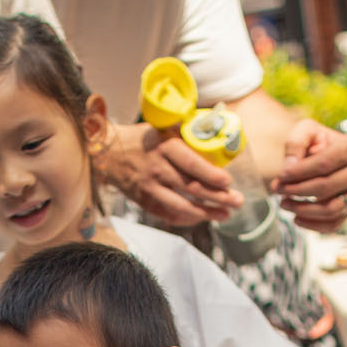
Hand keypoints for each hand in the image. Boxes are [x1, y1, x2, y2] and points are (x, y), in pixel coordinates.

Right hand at [97, 122, 240, 225]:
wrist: (109, 152)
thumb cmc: (144, 139)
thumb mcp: (164, 128)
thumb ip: (187, 133)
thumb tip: (217, 130)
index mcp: (165, 146)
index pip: (191, 164)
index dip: (211, 175)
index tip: (228, 182)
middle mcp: (157, 168)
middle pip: (191, 187)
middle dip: (217, 197)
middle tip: (238, 201)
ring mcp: (149, 188)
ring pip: (181, 206)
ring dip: (206, 213)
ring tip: (225, 214)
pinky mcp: (144, 201)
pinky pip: (168, 215)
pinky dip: (187, 219)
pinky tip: (202, 217)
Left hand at [269, 119, 346, 232]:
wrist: (319, 153)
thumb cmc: (311, 142)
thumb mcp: (302, 131)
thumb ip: (296, 143)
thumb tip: (290, 167)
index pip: (323, 164)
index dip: (299, 172)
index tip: (280, 176)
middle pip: (325, 187)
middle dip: (296, 190)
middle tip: (277, 189)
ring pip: (331, 209)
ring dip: (303, 209)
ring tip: (283, 204)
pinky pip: (334, 224)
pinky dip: (313, 226)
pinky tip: (296, 218)